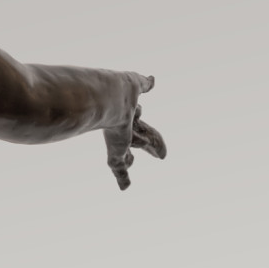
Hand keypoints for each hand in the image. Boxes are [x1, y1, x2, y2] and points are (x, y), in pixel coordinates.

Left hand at [104, 73, 166, 189]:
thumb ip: (143, 84)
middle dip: (150, 145)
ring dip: (129, 159)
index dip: (144, 124)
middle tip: (161, 155)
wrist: (107, 101)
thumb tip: (152, 80)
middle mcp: (122, 128)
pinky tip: (124, 187)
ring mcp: (118, 141)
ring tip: (132, 163)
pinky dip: (122, 178)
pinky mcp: (116, 152)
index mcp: (127, 112)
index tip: (146, 121)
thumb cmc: (120, 90)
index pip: (139, 122)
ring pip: (125, 154)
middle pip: (138, 139)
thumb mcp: (133, 84)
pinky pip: (119, 168)